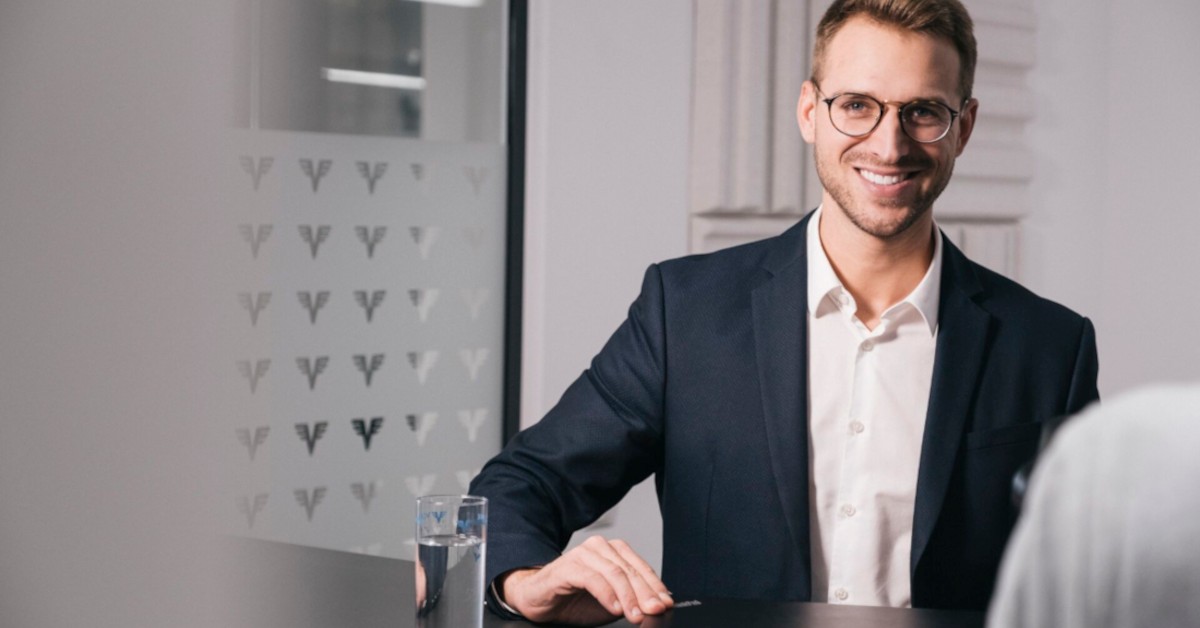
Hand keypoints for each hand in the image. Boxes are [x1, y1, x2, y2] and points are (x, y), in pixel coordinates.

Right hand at [500, 535, 673, 624]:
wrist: (538, 599)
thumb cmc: (573, 600)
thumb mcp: (610, 604)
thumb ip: (631, 602)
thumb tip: (656, 607)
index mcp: (614, 553)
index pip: (641, 568)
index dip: (656, 587)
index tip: (666, 604)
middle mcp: (600, 548)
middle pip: (630, 570)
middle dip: (646, 593)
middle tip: (655, 610)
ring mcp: (583, 555)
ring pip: (614, 573)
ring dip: (628, 596)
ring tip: (636, 614)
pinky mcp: (568, 567)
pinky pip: (592, 578)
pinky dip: (607, 594)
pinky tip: (615, 608)